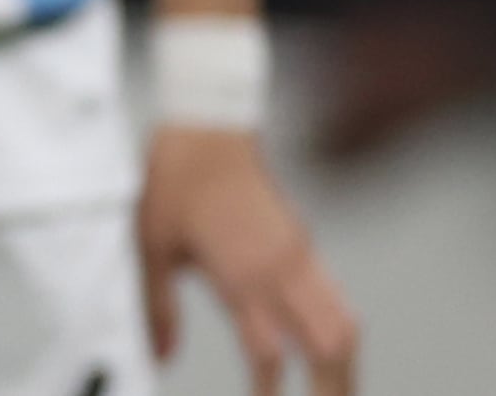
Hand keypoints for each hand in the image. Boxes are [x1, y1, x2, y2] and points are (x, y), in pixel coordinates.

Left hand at [138, 122, 357, 393]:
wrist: (207, 126)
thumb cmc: (176, 178)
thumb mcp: (149, 244)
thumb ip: (156, 306)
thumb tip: (161, 354)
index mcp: (241, 274)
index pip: (268, 352)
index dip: (269, 391)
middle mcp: (281, 269)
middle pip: (331, 345)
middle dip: (333, 389)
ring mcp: (300, 256)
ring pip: (345, 323)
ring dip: (346, 365)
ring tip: (334, 394)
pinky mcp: (304, 243)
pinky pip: (337, 298)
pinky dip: (340, 333)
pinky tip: (328, 352)